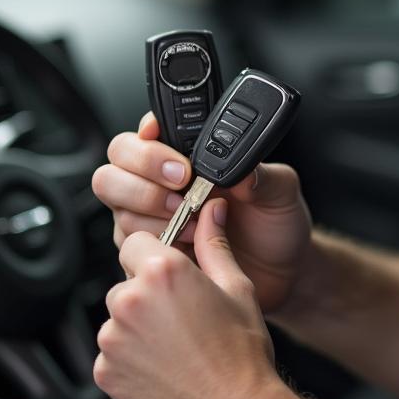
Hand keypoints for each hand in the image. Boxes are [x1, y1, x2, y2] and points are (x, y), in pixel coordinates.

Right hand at [93, 112, 313, 311]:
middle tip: (183, 184)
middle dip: (145, 168)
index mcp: (192, 150)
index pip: (153, 126)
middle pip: (119, 156)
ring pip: (117, 197)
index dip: (152, 131)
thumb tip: (240, 173)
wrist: (277, 272)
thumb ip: (263, 175)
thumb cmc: (275, 224)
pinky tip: (188, 242)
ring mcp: (148, 210)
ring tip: (195, 219)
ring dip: (152, 208)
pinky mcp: (145, 246)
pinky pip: (126, 238)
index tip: (174, 150)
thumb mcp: (281, 191)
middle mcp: (162, 176)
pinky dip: (155, 238)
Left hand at [94, 199, 276, 398]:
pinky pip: (113, 353)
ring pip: (119, 318)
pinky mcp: (105, 372)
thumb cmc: (241, 353)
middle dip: (149, 293)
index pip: (136, 241)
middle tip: (184, 314)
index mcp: (163, 271)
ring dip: (139, 326)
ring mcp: (113, 339)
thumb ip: (214, 245)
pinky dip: (132, 358)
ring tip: (178, 346)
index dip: (154, 254)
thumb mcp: (237, 288)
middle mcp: (130, 300)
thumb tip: (211, 211)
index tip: (171, 271)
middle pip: (128, 281)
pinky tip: (165, 367)